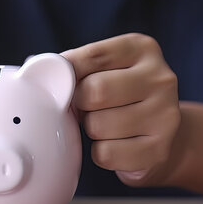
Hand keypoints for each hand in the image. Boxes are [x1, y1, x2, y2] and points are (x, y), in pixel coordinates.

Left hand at [61, 33, 180, 186]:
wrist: (163, 136)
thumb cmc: (121, 98)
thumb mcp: (104, 69)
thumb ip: (75, 65)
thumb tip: (37, 69)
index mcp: (142, 49)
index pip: (92, 56)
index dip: (69, 74)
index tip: (66, 83)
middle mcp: (161, 78)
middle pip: (95, 91)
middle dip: (81, 104)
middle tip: (89, 108)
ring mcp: (165, 115)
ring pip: (98, 126)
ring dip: (91, 130)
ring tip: (106, 125)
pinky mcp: (159, 150)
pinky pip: (105, 154)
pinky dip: (101, 153)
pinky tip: (116, 145)